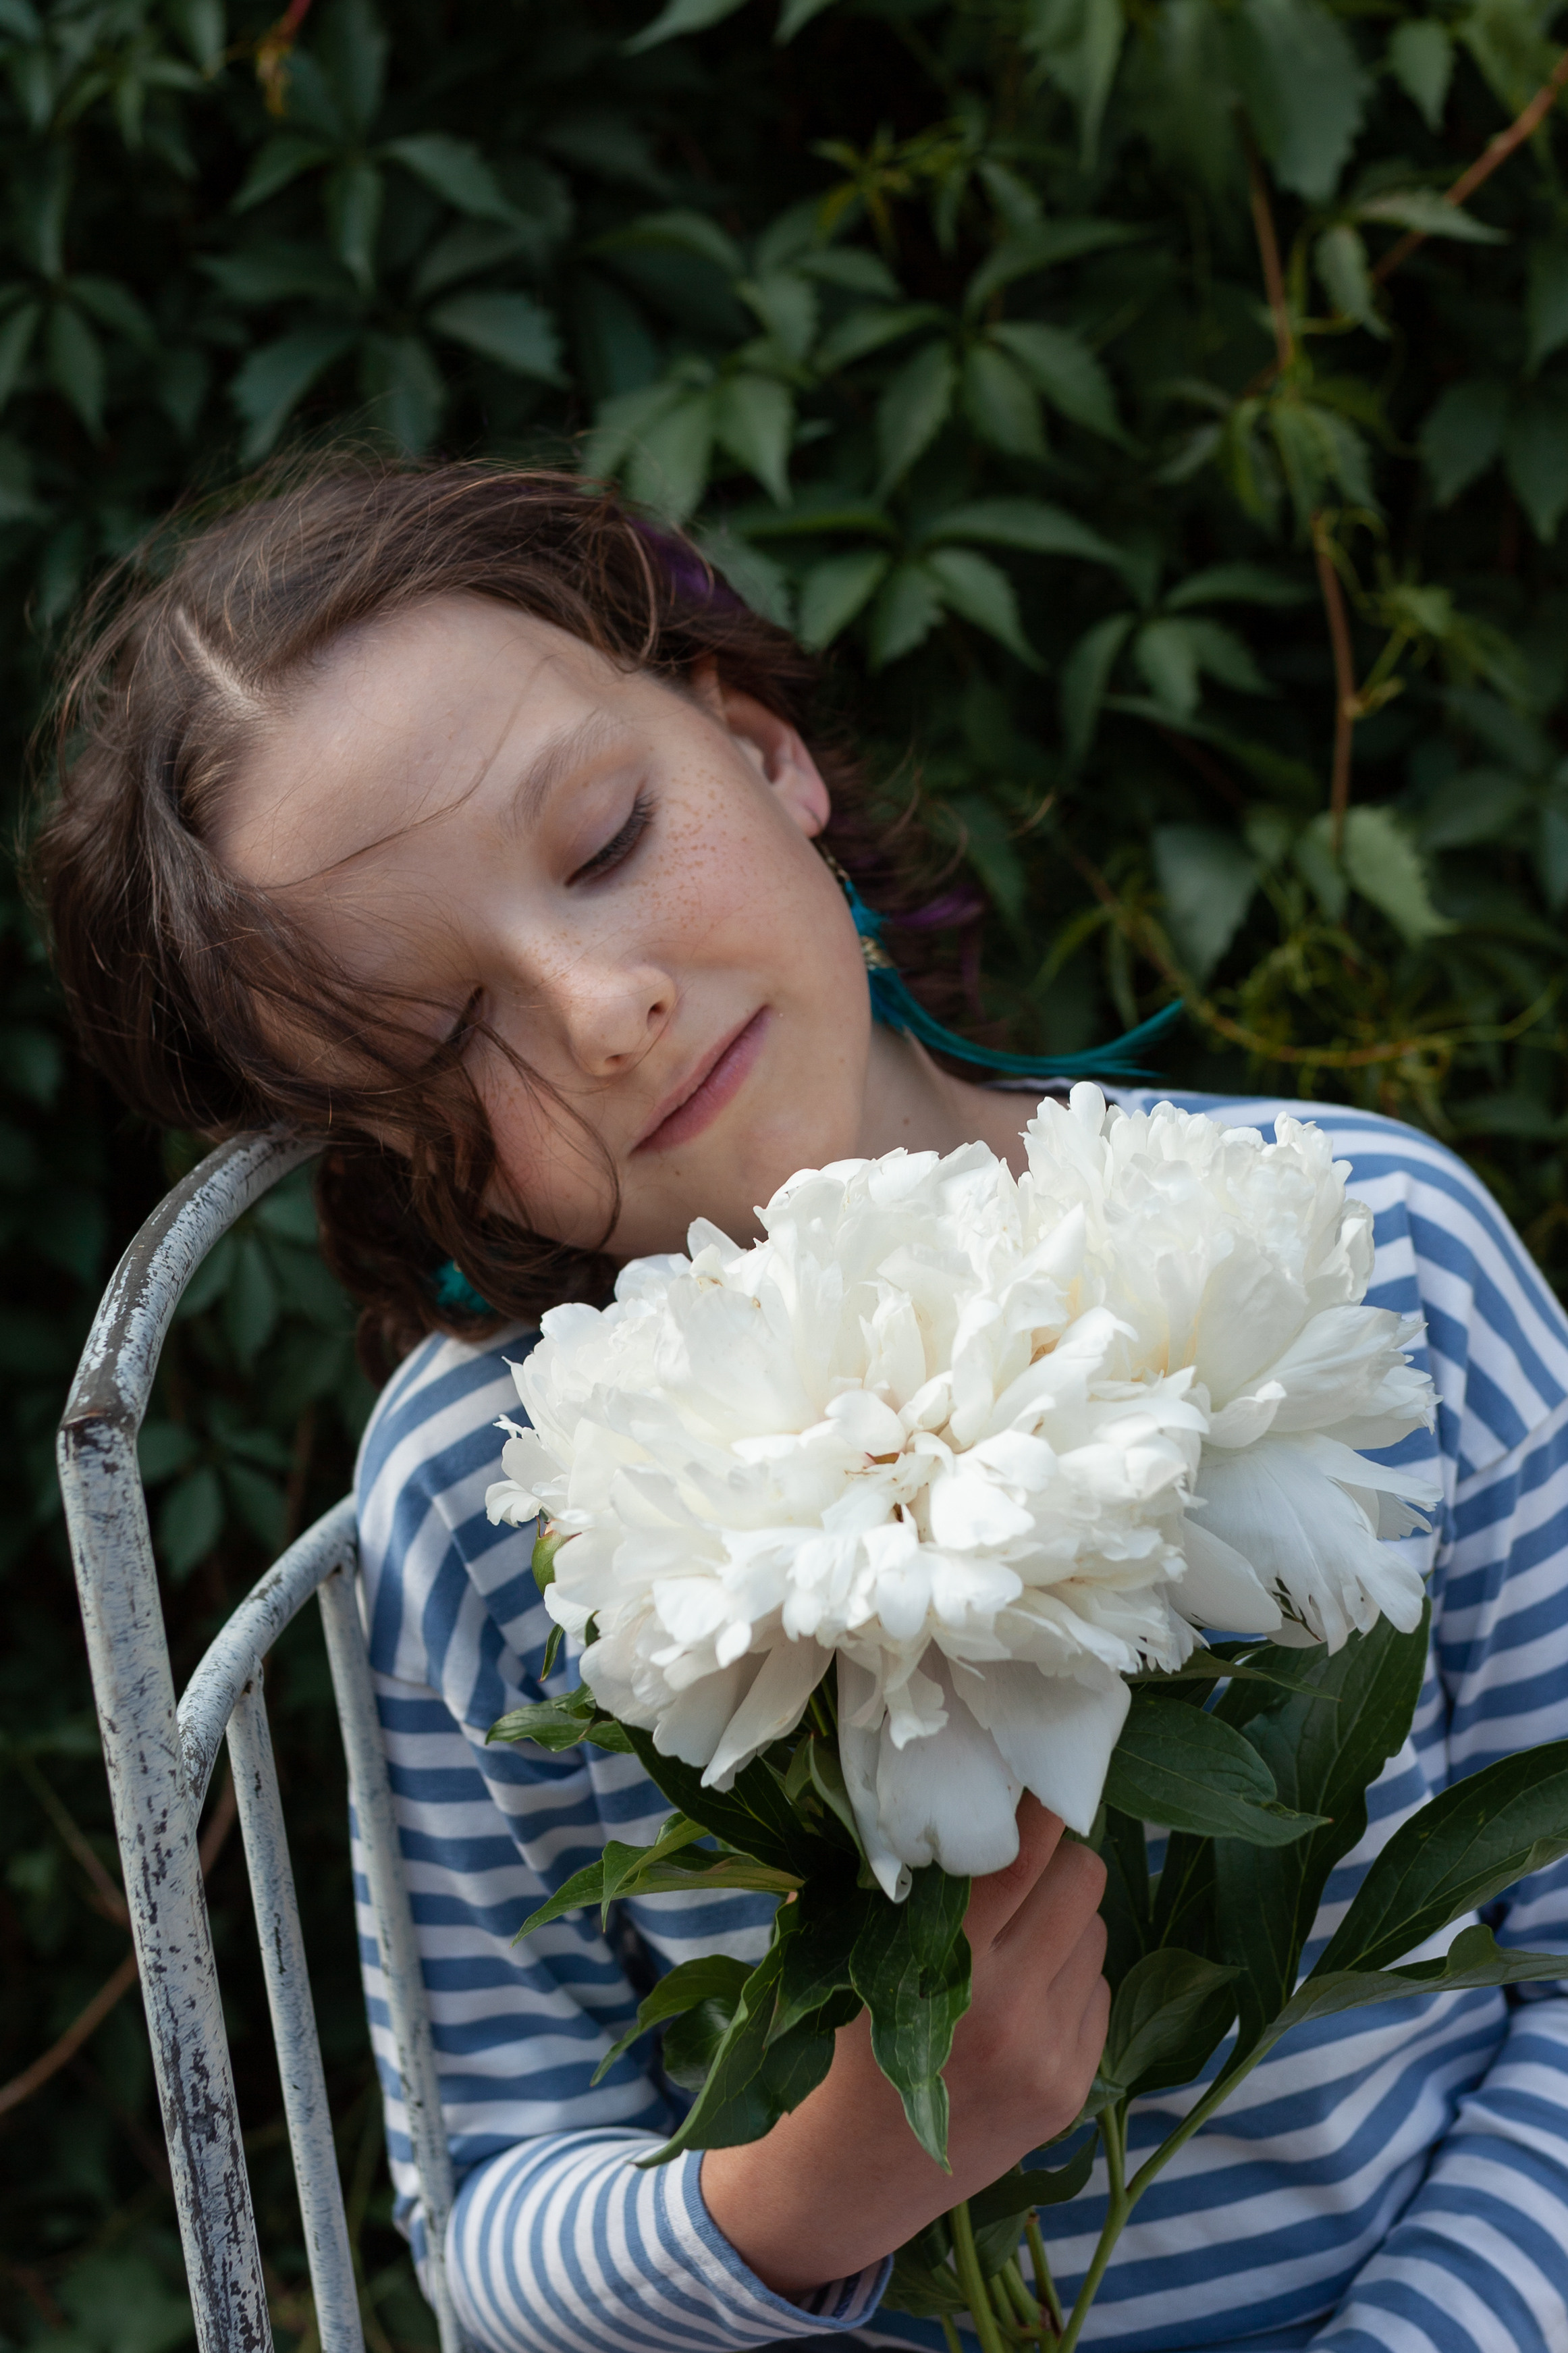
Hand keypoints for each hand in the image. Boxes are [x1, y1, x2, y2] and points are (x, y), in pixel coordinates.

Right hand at [701, 1795, 1108, 2300]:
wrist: (838, 2181)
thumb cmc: (827, 2042)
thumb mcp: (837, 1944)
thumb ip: (880, 1868)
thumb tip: (919, 1781)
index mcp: (944, 1962)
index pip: (1024, 1847)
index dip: (1036, 1797)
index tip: (1027, 1767)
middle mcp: (1009, 2007)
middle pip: (1082, 1875)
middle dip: (1054, 1853)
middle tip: (1014, 1855)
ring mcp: (1050, 2054)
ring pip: (1096, 1929)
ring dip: (1061, 1915)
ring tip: (1007, 1935)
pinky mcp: (1073, 2089)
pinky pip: (1098, 1988)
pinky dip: (1067, 1974)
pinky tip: (1017, 1993)